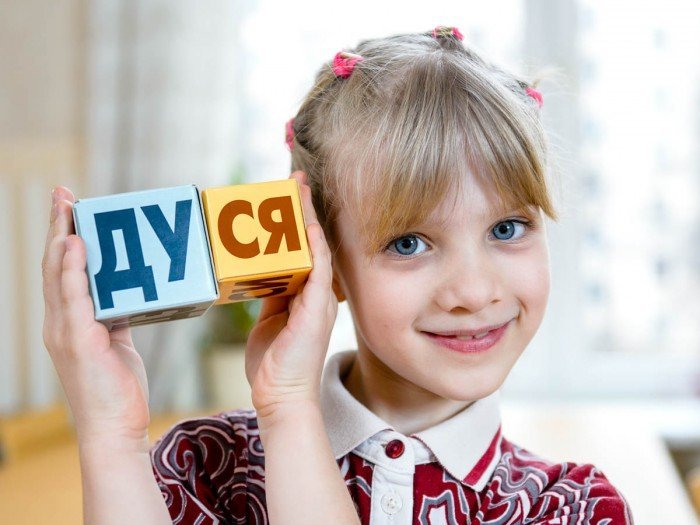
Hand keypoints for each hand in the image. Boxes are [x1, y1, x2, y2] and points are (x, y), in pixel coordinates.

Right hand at [42, 187, 150, 448]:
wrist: (114, 427)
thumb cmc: (116, 388)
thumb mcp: (115, 342)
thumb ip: (114, 315)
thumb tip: (125, 291)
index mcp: (69, 321)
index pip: (62, 271)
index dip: (63, 238)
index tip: (69, 208)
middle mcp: (60, 322)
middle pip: (56, 265)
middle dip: (59, 227)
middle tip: (63, 194)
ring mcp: (65, 331)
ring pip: (59, 275)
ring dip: (63, 238)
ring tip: (69, 207)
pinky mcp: (78, 341)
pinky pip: (74, 298)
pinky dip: (73, 270)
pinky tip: (77, 246)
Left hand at [245, 171, 338, 420]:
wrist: (281, 396)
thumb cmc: (274, 365)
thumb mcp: (267, 322)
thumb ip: (268, 297)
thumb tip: (254, 278)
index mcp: (305, 296)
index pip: (302, 250)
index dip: (296, 222)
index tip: (287, 195)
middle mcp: (317, 293)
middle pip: (312, 241)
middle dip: (303, 209)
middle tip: (294, 178)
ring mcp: (320, 299)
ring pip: (317, 246)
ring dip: (307, 215)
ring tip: (298, 186)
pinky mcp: (317, 307)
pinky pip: (319, 266)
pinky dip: (314, 241)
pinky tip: (307, 219)